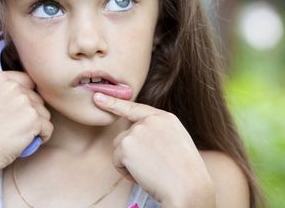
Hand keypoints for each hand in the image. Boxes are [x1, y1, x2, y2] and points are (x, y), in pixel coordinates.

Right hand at [0, 71, 52, 172]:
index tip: (17, 111)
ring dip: (36, 127)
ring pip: (44, 114)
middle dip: (31, 114)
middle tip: (14, 128)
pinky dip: (41, 138)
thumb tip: (11, 85)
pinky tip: (25, 143)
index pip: (27, 82)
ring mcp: (24, 101)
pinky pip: (48, 128)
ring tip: (18, 136)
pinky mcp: (34, 119)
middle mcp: (12, 86)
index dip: (26, 98)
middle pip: (37, 99)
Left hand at [93, 93, 214, 207]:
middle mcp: (149, 120)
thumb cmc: (185, 174)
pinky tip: (143, 176)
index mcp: (165, 118)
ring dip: (128, 162)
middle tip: (154, 167)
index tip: (97, 97)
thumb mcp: (176, 142)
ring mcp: (136, 131)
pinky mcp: (126, 145)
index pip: (135, 108)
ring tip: (150, 171)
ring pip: (119, 147)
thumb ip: (157, 132)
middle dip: (132, 153)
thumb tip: (135, 134)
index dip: (114, 103)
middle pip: (125, 134)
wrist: (187, 188)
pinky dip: (125, 172)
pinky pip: (116, 160)